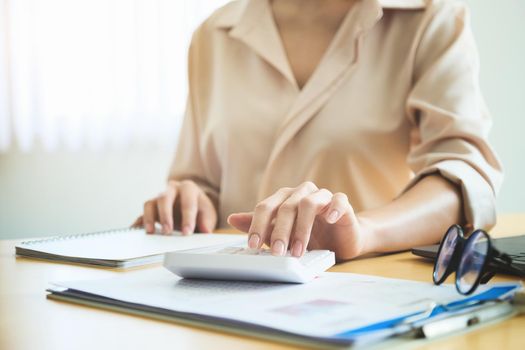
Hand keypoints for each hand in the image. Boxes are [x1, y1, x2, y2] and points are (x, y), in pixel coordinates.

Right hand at [132, 180, 216, 234]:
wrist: (193, 206)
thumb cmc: (200, 208)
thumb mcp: (208, 213)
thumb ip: (207, 221)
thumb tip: (206, 230)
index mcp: (188, 188)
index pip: (187, 202)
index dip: (187, 218)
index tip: (187, 232)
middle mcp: (171, 189)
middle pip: (164, 198)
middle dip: (165, 215)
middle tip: (167, 231)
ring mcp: (159, 198)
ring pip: (150, 204)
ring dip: (149, 218)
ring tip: (151, 232)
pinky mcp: (151, 208)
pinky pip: (143, 214)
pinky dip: (140, 222)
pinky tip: (138, 231)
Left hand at [227, 182, 368, 259]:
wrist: (340, 239)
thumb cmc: (309, 235)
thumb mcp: (281, 233)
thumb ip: (260, 226)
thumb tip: (232, 219)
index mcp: (284, 198)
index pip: (266, 207)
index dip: (257, 225)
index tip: (252, 245)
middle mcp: (301, 193)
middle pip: (286, 207)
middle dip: (279, 231)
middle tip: (277, 252)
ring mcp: (322, 196)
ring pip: (308, 203)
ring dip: (302, 229)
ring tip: (298, 251)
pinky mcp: (343, 203)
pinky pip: (339, 200)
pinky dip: (334, 208)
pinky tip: (331, 220)